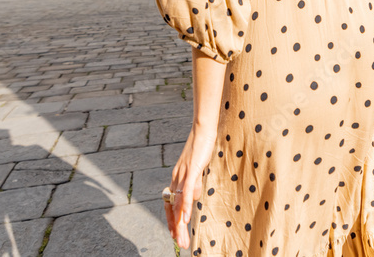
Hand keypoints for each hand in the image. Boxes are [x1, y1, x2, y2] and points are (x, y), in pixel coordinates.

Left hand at [164, 125, 216, 249]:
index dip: (172, 220)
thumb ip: (194, 182)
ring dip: (180, 223)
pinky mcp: (190, 170)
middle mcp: (176, 178)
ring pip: (179, 204)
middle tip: (180, 244)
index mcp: (177, 178)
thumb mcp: (197, 168)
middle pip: (173, 208)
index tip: (175, 234)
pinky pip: (186, 192)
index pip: (171, 204)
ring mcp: (182, 175)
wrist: (202, 129)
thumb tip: (194, 196)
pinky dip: (185, 206)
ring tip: (182, 238)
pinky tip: (185, 219)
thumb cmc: (201, 147)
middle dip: (176, 228)